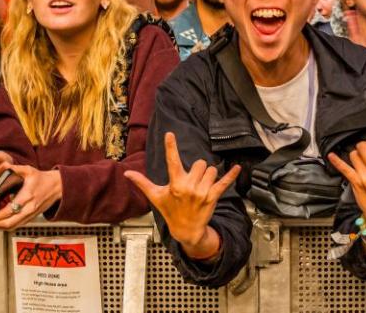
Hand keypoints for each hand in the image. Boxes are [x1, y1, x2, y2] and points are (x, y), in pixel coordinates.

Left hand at [0, 165, 63, 228]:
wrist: (57, 187)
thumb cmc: (43, 179)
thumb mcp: (29, 170)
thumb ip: (15, 169)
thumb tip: (2, 166)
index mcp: (26, 196)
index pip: (7, 210)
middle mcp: (29, 208)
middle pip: (9, 223)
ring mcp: (31, 214)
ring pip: (13, 227)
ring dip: (1, 226)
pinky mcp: (32, 217)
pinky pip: (18, 225)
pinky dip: (8, 226)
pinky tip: (2, 221)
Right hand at [125, 132, 239, 255]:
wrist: (186, 230)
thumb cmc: (170, 211)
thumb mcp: (156, 197)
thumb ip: (143, 183)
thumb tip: (127, 174)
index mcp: (175, 184)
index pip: (172, 161)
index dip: (171, 147)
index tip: (170, 134)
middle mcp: (188, 187)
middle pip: (200, 163)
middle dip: (198, 169)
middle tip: (193, 180)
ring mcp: (202, 192)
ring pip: (211, 170)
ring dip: (208, 175)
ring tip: (202, 186)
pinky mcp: (213, 197)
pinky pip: (224, 183)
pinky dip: (231, 175)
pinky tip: (237, 167)